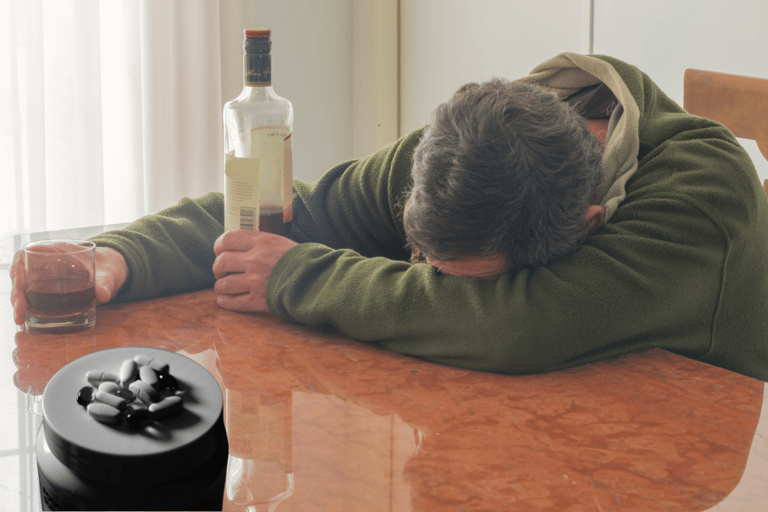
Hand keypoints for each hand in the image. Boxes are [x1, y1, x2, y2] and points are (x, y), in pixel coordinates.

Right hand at [11, 246, 128, 325]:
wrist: (113, 273)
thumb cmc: (110, 267)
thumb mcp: (110, 274)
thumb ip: (106, 282)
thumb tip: (103, 295)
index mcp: (58, 252)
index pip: (27, 254)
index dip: (18, 268)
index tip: (19, 284)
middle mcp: (47, 265)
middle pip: (21, 275)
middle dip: (17, 293)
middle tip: (21, 310)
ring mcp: (47, 279)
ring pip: (24, 288)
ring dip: (19, 303)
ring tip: (20, 319)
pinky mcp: (50, 292)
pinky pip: (32, 298)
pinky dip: (27, 309)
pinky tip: (25, 322)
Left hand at [212, 229, 296, 312]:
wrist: (318, 281)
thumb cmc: (302, 261)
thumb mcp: (281, 243)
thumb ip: (261, 242)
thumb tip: (243, 243)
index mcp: (261, 243)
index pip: (228, 239)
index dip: (219, 245)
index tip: (220, 250)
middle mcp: (255, 261)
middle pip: (222, 262)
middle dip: (218, 268)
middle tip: (221, 271)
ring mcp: (255, 282)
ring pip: (224, 284)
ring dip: (221, 286)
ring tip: (224, 286)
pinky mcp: (258, 301)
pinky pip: (234, 302)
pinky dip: (226, 302)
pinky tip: (224, 300)